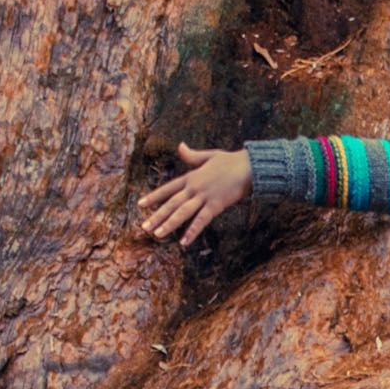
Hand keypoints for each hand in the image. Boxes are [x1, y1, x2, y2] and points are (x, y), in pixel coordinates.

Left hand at [133, 144, 253, 244]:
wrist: (249, 166)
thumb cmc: (230, 161)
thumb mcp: (209, 156)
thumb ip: (192, 156)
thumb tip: (180, 146)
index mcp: (191, 176)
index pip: (167, 188)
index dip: (153, 196)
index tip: (140, 205)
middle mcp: (194, 187)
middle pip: (171, 203)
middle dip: (156, 216)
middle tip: (143, 227)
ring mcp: (204, 197)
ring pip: (182, 213)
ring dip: (169, 224)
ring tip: (157, 235)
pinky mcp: (216, 205)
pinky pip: (201, 220)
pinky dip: (192, 231)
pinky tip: (184, 242)